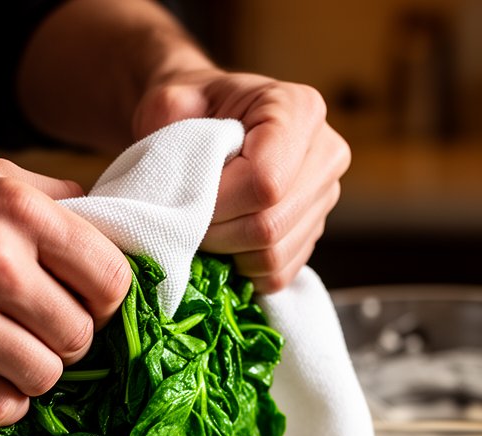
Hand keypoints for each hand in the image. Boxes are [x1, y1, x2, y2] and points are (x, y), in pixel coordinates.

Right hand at [0, 160, 130, 425]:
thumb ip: (51, 200)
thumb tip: (111, 225)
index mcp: (17, 209)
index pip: (111, 277)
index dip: (107, 301)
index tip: (86, 305)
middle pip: (80, 335)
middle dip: (68, 341)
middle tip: (41, 332)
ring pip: (46, 377)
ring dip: (34, 374)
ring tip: (12, 355)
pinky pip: (0, 408)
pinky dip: (2, 403)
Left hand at [133, 69, 350, 292]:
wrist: (205, 126)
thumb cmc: (188, 114)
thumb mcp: (168, 102)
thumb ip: (167, 125)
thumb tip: (175, 180)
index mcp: (299, 110)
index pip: (265, 183)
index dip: (217, 205)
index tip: (184, 200)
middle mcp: (326, 153)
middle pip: (270, 225)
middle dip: (218, 234)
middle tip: (186, 221)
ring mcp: (324, 197)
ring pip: (273, 256)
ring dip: (227, 254)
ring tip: (205, 227)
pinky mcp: (313, 234)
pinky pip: (278, 275)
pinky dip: (242, 270)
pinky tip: (224, 243)